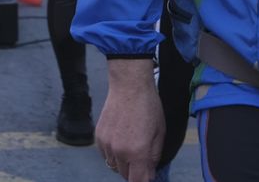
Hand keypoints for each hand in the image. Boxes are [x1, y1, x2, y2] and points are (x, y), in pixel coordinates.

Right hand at [98, 59, 163, 181]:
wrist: (129, 86)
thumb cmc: (148, 106)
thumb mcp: (160, 132)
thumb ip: (155, 155)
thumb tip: (150, 171)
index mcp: (138, 152)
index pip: (138, 181)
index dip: (144, 181)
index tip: (147, 177)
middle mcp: (120, 151)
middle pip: (125, 175)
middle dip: (134, 171)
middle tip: (142, 159)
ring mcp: (106, 145)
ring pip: (113, 166)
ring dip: (122, 163)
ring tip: (131, 146)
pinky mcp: (98, 137)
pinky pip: (105, 154)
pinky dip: (113, 152)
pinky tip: (121, 139)